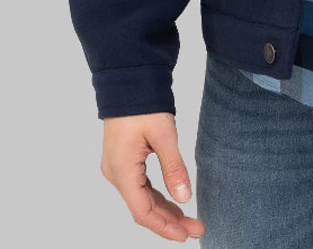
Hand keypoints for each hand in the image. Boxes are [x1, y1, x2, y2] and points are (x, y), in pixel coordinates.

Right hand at [100, 111, 205, 241]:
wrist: (128, 80)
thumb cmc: (144, 103)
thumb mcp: (164, 134)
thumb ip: (174, 167)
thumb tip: (184, 198)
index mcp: (122, 170)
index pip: (142, 212)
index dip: (164, 227)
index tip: (186, 235)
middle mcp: (115, 173)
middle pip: (142, 209)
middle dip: (169, 221)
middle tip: (197, 228)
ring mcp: (117, 168)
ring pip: (141, 199)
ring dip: (164, 211)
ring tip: (189, 220)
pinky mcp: (123, 161)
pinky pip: (140, 187)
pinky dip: (157, 197)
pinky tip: (173, 202)